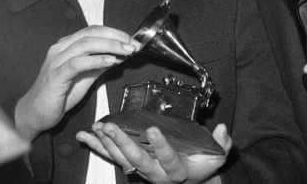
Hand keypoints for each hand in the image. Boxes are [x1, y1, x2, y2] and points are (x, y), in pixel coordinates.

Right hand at [15, 26, 139, 140]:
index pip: (94, 30)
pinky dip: (96, 60)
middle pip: (92, 33)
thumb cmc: (60, 94)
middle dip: (116, 36)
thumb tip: (121, 55)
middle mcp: (60, 48)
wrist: (36, 114)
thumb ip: (100, 64)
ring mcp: (56, 60)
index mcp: (67, 45)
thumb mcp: (86, 76)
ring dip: (110, 46)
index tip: (132, 40)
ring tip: (127, 51)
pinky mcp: (56, 75)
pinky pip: (77, 63)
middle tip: (133, 44)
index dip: (115, 32)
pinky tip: (111, 61)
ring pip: (85, 44)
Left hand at [76, 122, 230, 183]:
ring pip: (122, 158)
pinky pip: (112, 157)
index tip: (153, 129)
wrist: (191, 181)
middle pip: (137, 160)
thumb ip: (221, 144)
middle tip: (111, 127)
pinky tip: (84, 136)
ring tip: (98, 127)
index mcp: (177, 171)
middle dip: (123, 144)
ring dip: (107, 143)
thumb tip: (222, 129)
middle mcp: (156, 173)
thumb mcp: (217, 157)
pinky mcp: (132, 164)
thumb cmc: (203, 165)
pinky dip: (97, 147)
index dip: (161, 146)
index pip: (169, 159)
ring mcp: (142, 170)